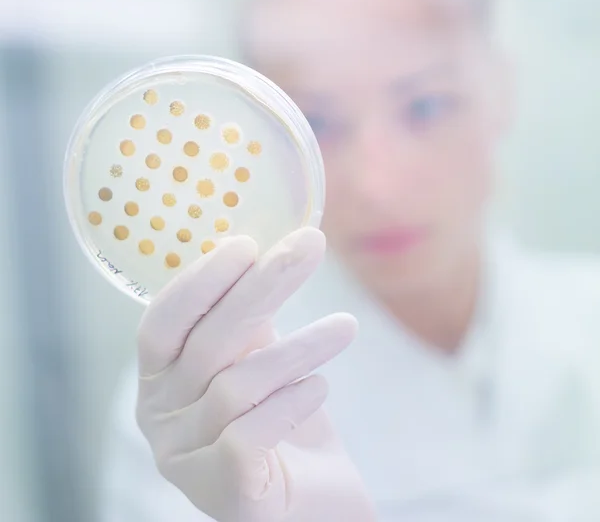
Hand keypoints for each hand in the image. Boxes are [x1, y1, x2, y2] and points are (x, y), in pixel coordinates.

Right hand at [136, 228, 375, 521]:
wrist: (312, 499)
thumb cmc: (280, 419)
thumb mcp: (258, 359)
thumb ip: (249, 320)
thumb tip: (268, 252)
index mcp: (158, 380)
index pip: (162, 322)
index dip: (200, 280)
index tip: (247, 243)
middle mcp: (160, 419)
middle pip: (206, 344)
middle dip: (261, 288)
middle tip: (309, 247)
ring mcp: (185, 461)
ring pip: (235, 385)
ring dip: (298, 348)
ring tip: (345, 326)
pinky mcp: (224, 494)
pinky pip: (251, 434)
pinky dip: (291, 403)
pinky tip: (320, 387)